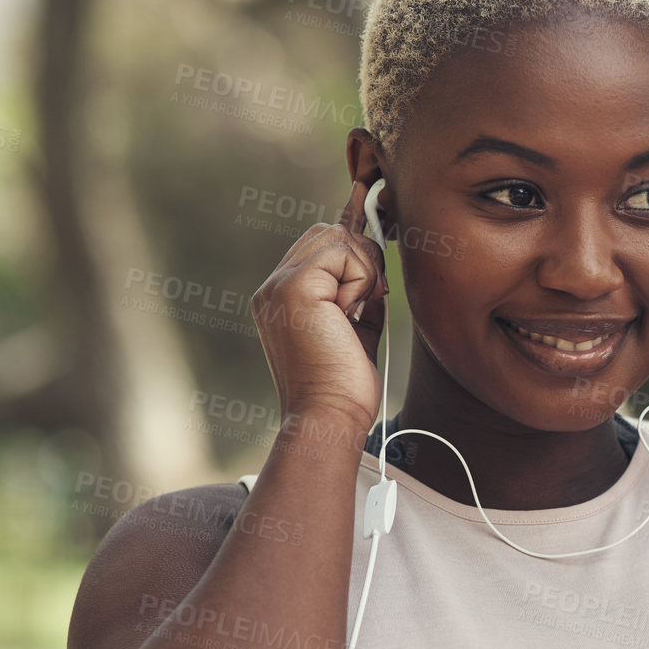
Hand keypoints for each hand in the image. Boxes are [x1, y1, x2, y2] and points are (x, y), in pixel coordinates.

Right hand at [251, 181, 389, 432]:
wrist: (330, 417)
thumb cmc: (346, 385)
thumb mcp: (356, 326)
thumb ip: (358, 289)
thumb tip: (375, 251)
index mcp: (282, 296)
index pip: (320, 245)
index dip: (353, 244)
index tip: (376, 231)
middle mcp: (273, 286)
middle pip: (327, 231)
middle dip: (361, 259)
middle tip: (367, 303)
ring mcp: (278, 285)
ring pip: (337, 237)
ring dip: (362, 273)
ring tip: (354, 316)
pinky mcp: (293, 288)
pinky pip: (344, 253)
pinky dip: (361, 283)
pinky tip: (350, 317)